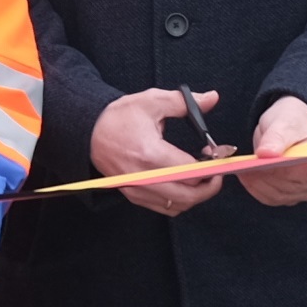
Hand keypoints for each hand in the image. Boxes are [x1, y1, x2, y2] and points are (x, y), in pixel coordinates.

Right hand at [91, 85, 229, 215]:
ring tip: (201, 177)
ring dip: (196, 195)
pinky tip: (184, 184)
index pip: (190, 171)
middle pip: (189, 196)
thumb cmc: (120, 117)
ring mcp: (138, 189)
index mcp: (149, 153)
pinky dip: (181, 200)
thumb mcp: (152, 101)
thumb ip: (185, 102)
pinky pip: (165, 208)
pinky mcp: (134, 195)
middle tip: (216, 171)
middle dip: (210, 185)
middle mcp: (143, 177)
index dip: (210, 166)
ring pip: (179, 205)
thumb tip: (212, 98)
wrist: (90, 132)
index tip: (216, 155)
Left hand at [236, 95, 306, 206]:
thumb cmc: (292, 121)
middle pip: (292, 184)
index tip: (264, 158)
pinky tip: (247, 176)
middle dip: (267, 174)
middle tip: (247, 163)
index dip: (284, 168)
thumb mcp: (284, 122)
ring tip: (244, 167)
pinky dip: (256, 188)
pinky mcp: (292, 197)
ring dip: (259, 182)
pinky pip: (272, 199)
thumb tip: (266, 153)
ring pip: (280, 194)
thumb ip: (276, 137)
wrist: (289, 128)